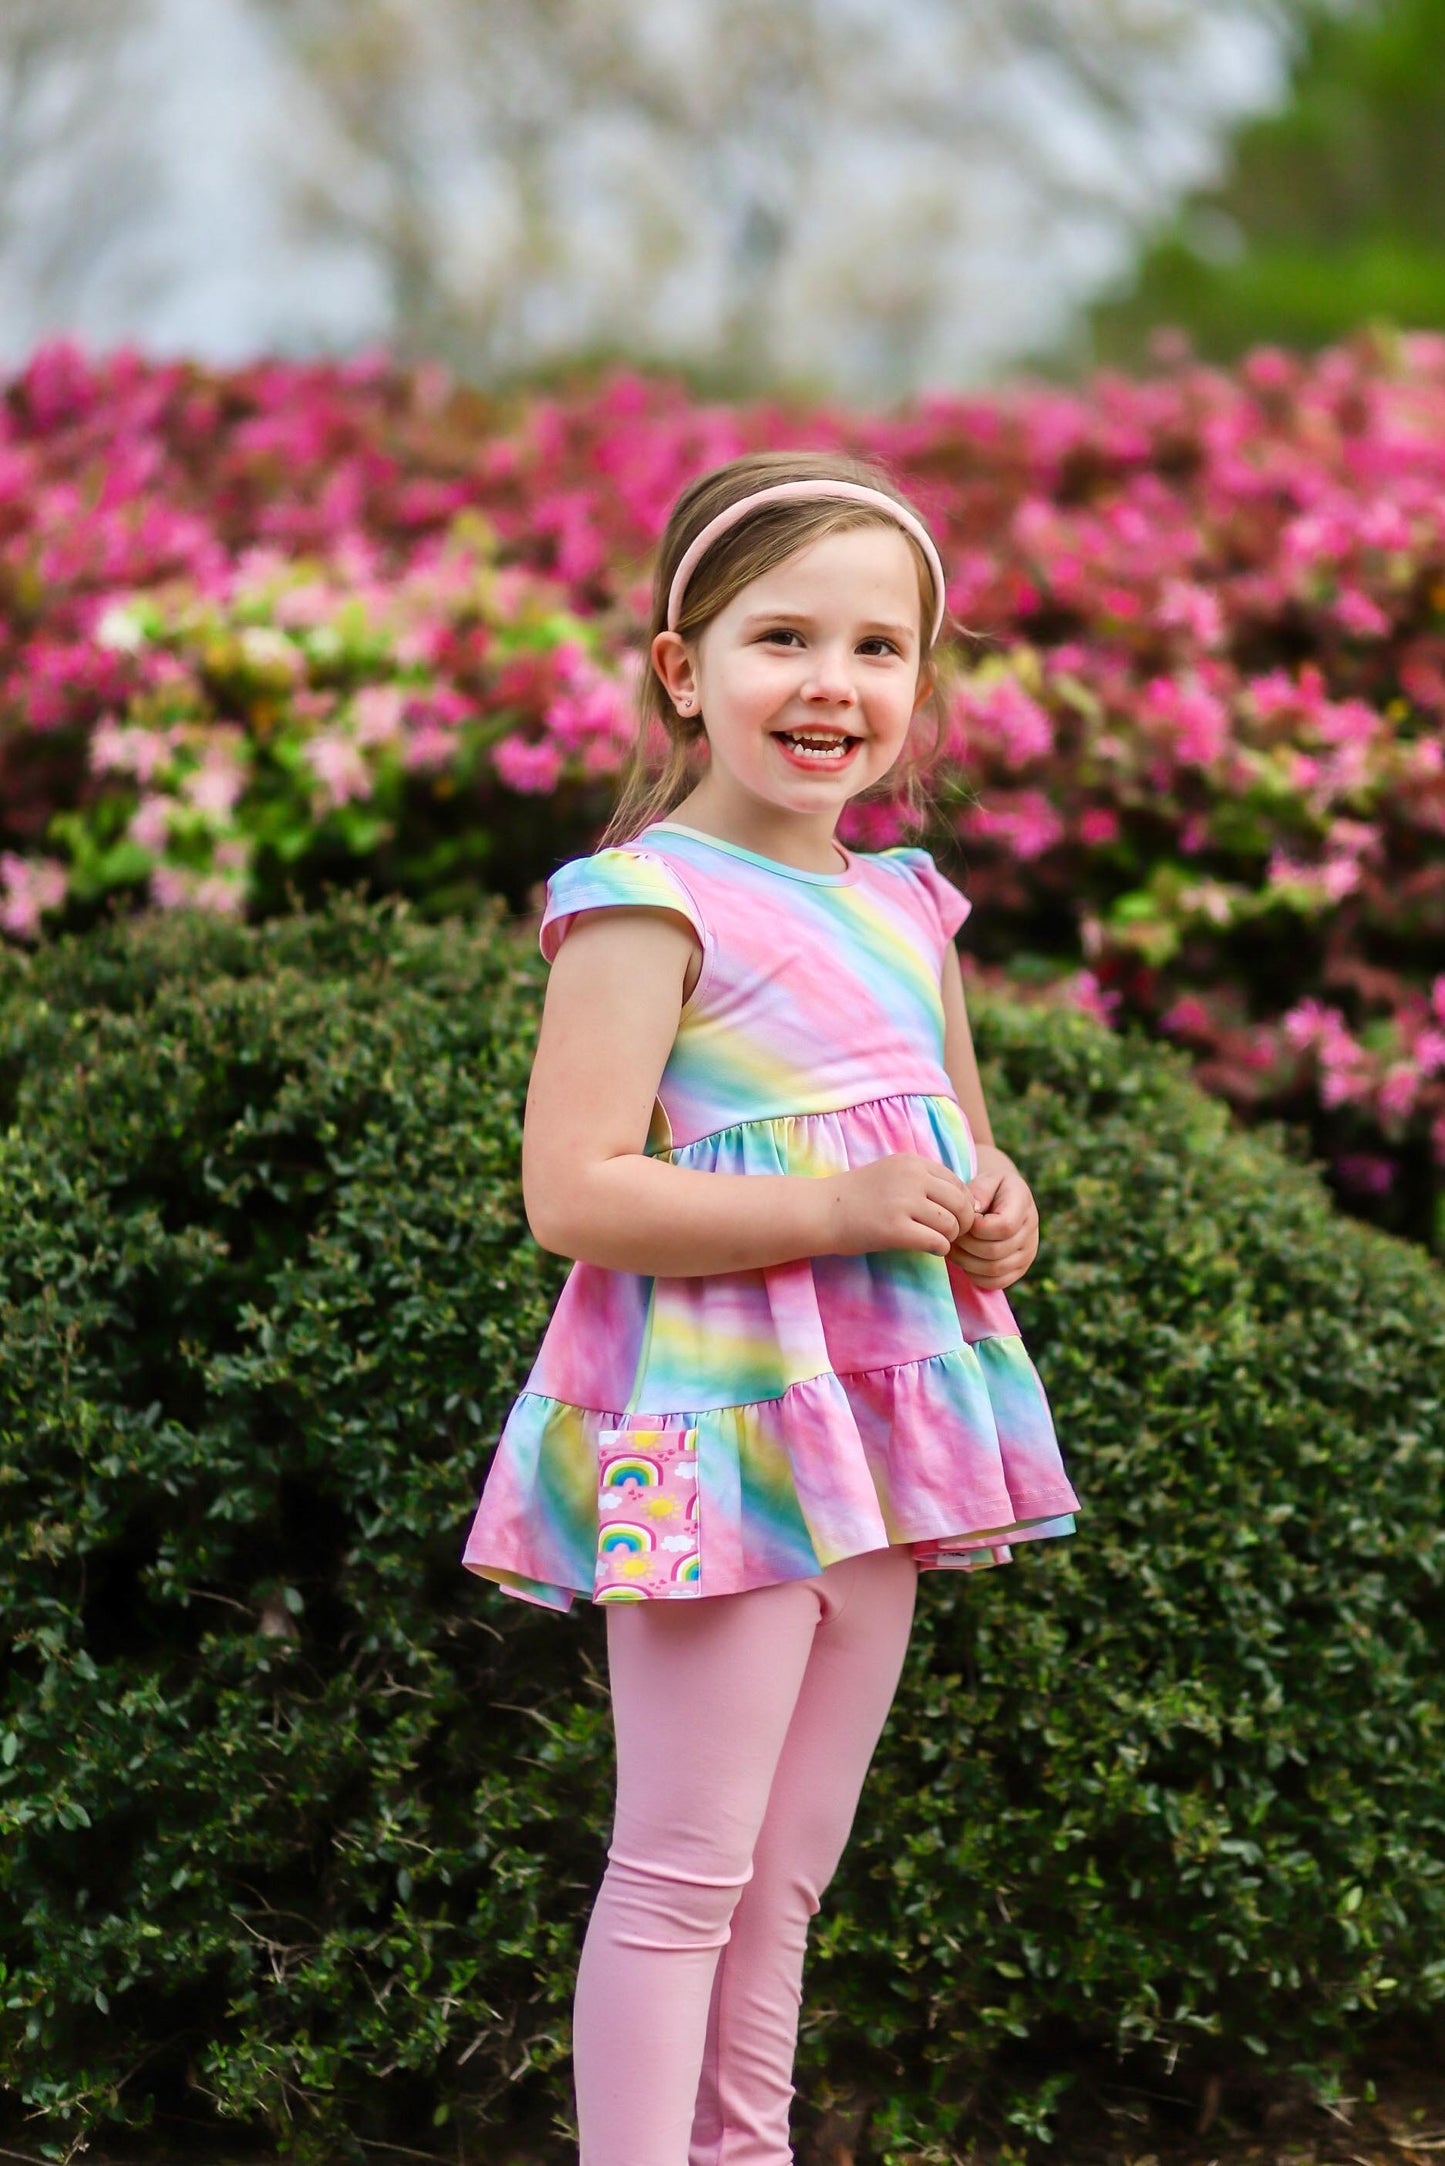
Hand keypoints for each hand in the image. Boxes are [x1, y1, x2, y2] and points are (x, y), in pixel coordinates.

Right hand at [823, 1152, 977, 1257]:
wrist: (821, 1210)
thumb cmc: (857, 1197)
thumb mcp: (891, 1173)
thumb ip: (922, 1180)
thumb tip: (961, 1200)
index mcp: (912, 1162)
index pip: (958, 1184)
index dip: (962, 1204)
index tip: (952, 1218)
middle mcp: (911, 1178)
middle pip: (961, 1203)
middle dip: (962, 1222)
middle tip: (951, 1234)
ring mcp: (903, 1202)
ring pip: (951, 1224)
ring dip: (950, 1237)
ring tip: (938, 1241)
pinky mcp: (895, 1229)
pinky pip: (937, 1241)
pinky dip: (939, 1249)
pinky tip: (930, 1249)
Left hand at [949, 1149, 1039, 1289]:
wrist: (1004, 1197)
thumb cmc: (991, 1187)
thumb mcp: (986, 1178)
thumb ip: (980, 1190)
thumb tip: (974, 1210)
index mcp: (1023, 1205)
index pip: (1003, 1227)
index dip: (976, 1227)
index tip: (961, 1220)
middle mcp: (1031, 1232)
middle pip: (995, 1251)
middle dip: (966, 1245)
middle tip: (950, 1236)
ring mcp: (1027, 1253)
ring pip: (994, 1269)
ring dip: (966, 1261)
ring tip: (953, 1246)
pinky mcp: (1019, 1269)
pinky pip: (995, 1282)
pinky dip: (974, 1275)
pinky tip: (964, 1259)